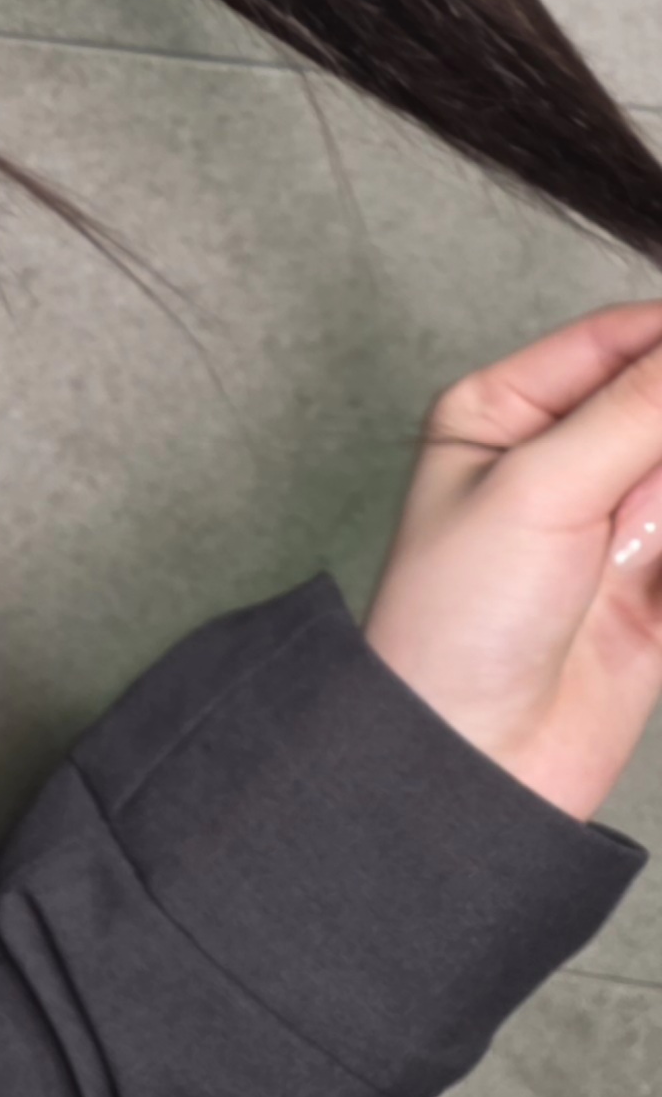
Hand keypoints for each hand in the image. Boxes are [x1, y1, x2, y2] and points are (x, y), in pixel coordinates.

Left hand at [361, 299, 661, 822]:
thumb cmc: (456, 614)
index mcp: (506, 410)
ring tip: (642, 546)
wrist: (474, 754)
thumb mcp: (540, 489)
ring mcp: (616, 521)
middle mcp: (564, 456)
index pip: (618, 342)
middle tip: (656, 499)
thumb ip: (633, 414)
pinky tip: (660, 573)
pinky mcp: (658, 584)